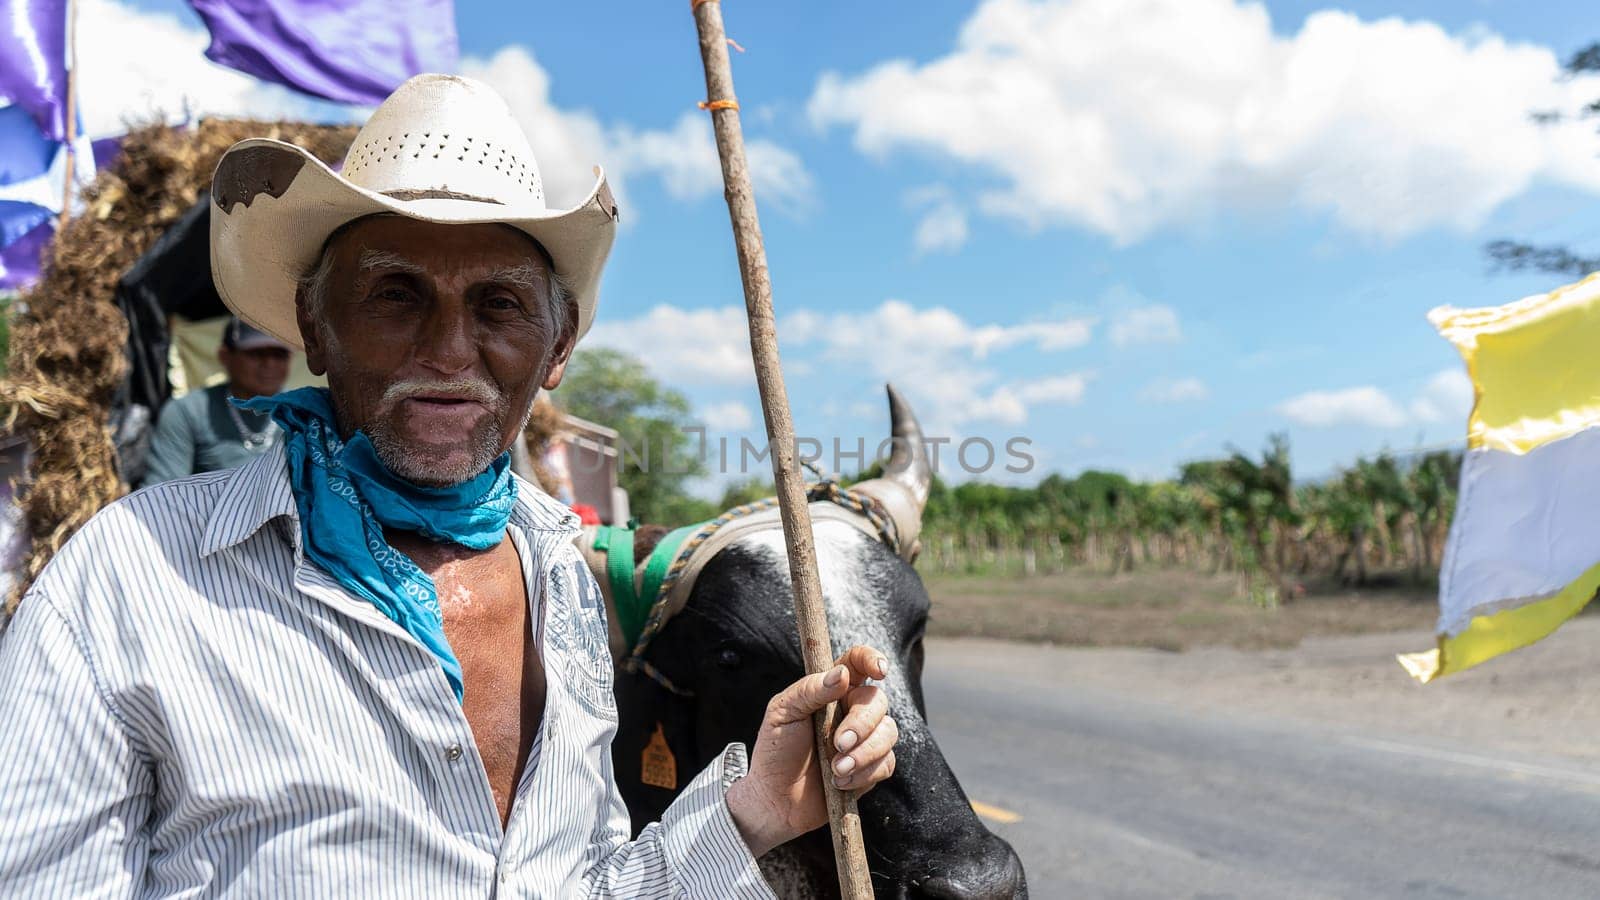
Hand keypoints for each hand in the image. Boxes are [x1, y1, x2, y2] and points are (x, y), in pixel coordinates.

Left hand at [725, 645, 899, 857]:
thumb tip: (841, 673)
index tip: (879, 671)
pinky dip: (864, 774)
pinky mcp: (872, 768)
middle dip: (862, 724)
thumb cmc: (775, 751)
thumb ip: (810, 690)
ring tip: (836, 770)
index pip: (857, 662)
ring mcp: (865, 739)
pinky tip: (840, 783)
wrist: (776, 801)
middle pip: (877, 701)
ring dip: (864, 753)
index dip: (872, 659)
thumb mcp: (782, 714)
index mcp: (830, 690)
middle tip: (838, 743)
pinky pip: (886, 763)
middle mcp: (851, 710)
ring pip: (888, 732)